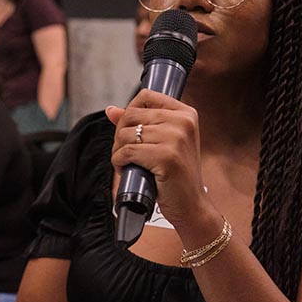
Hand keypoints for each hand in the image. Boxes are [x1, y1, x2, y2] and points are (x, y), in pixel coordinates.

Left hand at [106, 89, 209, 226]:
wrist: (191, 205)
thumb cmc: (176, 174)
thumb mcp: (163, 142)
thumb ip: (139, 122)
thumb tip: (111, 110)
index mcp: (186, 114)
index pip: (146, 96)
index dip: (130, 111)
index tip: (130, 129)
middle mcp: (183, 122)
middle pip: (131, 115)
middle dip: (120, 134)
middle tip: (125, 151)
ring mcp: (176, 139)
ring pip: (125, 134)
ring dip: (118, 150)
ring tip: (127, 162)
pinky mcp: (166, 157)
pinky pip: (126, 152)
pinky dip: (118, 162)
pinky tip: (126, 169)